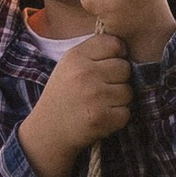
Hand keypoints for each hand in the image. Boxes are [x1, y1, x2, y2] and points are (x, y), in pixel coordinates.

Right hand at [18, 29, 132, 176]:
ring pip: (128, 92)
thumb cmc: (63, 96)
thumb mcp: (69, 66)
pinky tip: (100, 117)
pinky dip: (117, 118)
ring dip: (118, 101)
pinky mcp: (101, 117)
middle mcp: (85, 73)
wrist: (48, 132)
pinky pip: (126, 112)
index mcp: (76, 56)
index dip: (117, 56)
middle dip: (118, 80)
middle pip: (125, 68)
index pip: (115, 44)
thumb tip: (127, 49)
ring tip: (99, 104)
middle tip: (101, 90)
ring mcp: (94, 96)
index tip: (108, 67)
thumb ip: (94, 54)